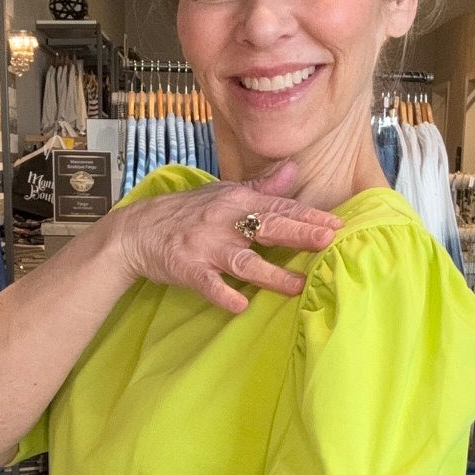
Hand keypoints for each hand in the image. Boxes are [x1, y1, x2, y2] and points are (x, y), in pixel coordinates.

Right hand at [111, 160, 342, 314]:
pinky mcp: (187, 268)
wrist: (137, 230)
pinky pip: (208, 284)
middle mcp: (224, 221)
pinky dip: (224, 294)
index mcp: (236, 200)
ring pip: (243, 260)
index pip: (279, 208)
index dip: (309, 215)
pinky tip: (241, 305)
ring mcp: (206, 246)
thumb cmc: (186, 212)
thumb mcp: (223, 193)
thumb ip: (261, 187)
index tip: (338, 224)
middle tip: (328, 241)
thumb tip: (294, 170)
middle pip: (267, 227)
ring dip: (271, 274)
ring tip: (298, 285)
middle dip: (299, 233)